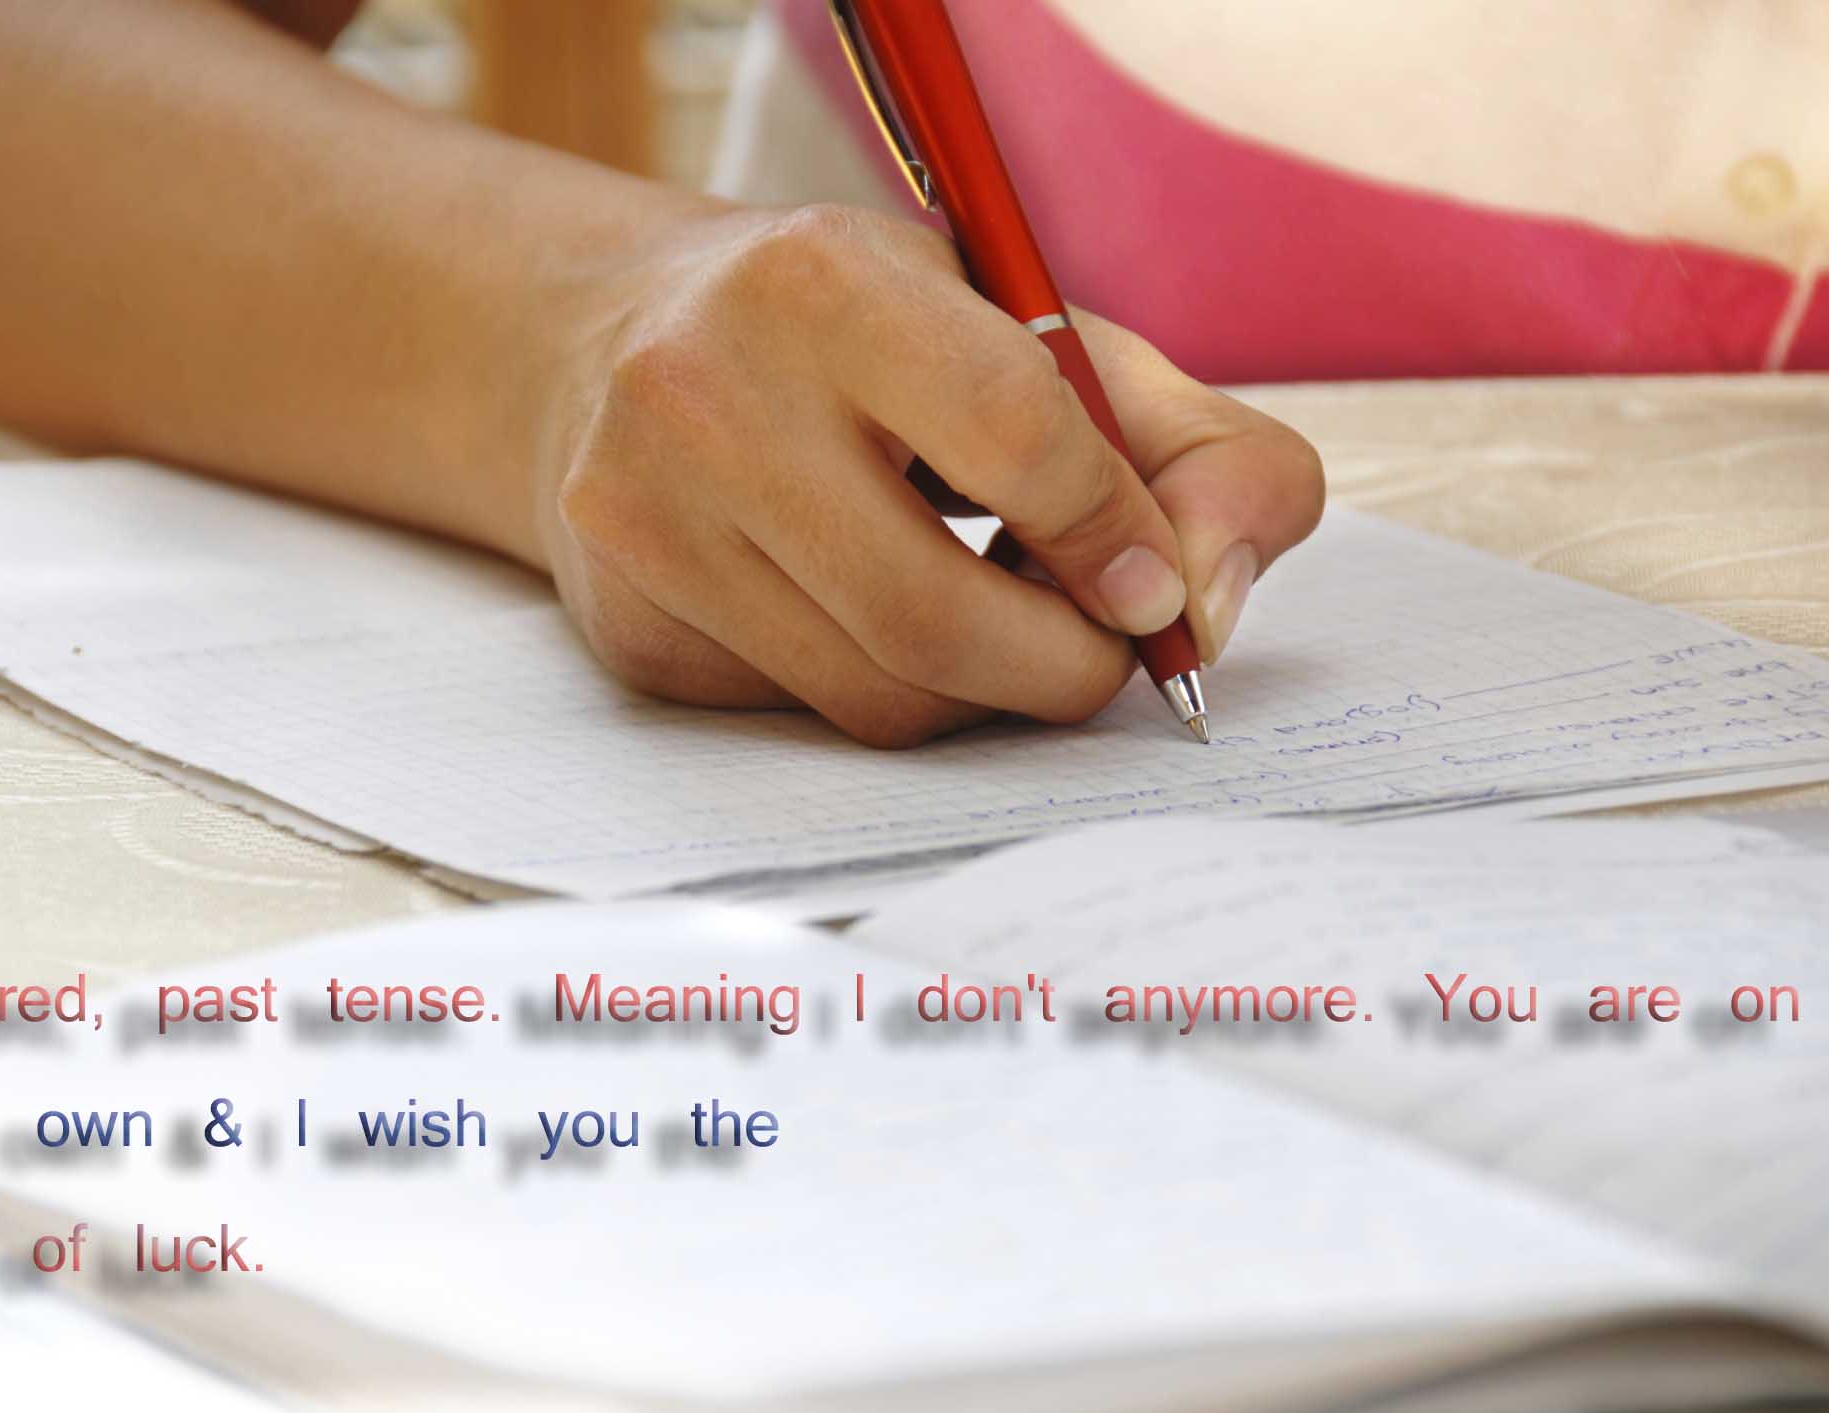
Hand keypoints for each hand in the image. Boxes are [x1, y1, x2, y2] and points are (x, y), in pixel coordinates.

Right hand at [537, 203, 1323, 746]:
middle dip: (1063, 668)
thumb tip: (1213, 605)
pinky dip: (883, 687)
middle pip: (933, 617)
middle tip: (1102, 655)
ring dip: (982, 692)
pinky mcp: (628, 627)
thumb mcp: (1030, 326)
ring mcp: (642, 523)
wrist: (615, 341)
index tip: (1153, 590)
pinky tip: (875, 613)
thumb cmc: (867, 335)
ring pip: (874, 695)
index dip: (1114, 533)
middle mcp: (701, 393)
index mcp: (821, 280)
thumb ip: (1184, 442)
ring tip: (999, 619)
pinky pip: (808, 717)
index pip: (1014, 431)